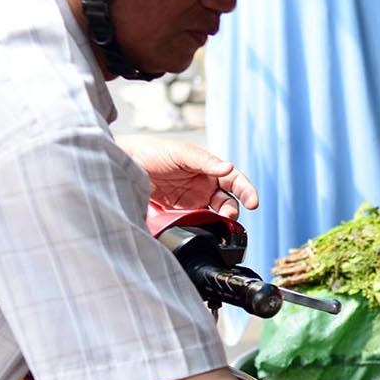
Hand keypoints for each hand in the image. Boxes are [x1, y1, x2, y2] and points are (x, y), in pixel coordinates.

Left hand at [118, 135, 258, 219]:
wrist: (125, 163)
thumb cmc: (153, 150)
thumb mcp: (181, 152)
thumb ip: (206, 161)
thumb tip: (228, 168)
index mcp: (209, 168)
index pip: (235, 181)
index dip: (246, 191)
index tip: (253, 203)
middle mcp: (204, 185)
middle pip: (228, 201)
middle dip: (233, 210)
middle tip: (230, 217)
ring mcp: (192, 199)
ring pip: (215, 214)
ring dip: (220, 221)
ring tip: (219, 226)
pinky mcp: (179, 212)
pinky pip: (196, 221)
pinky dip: (203, 226)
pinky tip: (203, 228)